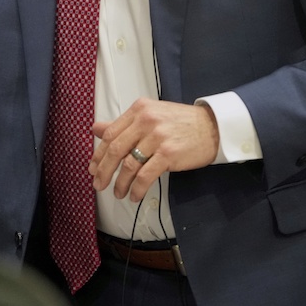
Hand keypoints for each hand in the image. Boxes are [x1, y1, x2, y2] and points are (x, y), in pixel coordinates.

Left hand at [89, 98, 218, 201]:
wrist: (213, 127)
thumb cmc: (181, 123)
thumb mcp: (150, 115)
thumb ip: (123, 124)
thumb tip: (95, 129)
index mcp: (138, 110)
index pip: (110, 134)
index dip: (98, 153)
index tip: (92, 167)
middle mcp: (145, 121)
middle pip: (115, 149)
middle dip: (103, 170)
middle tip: (98, 184)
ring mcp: (157, 137)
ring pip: (129, 164)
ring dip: (120, 183)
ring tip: (118, 193)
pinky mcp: (168, 154)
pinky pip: (145, 175)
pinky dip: (137, 188)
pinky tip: (134, 195)